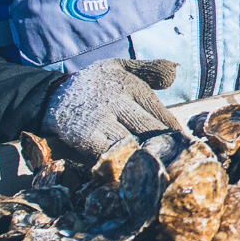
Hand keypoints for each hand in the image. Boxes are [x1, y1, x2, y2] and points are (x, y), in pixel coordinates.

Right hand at [42, 58, 181, 158]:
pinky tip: (131, 172)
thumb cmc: (96, 84)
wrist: (53, 96)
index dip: (175, 133)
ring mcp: (100, 121)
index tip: (186, 146)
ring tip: (159, 170)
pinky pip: (111, 157)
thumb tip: (176, 71)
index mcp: (130, 85)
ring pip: (133, 145)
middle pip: (150, 131)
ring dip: (146, 158)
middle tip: (178, 163)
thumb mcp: (121, 67)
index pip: (161, 113)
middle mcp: (116, 101)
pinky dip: (123, 165)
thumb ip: (150, 69)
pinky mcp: (85, 139)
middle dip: (165, 148)